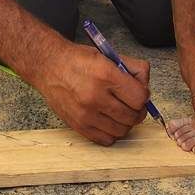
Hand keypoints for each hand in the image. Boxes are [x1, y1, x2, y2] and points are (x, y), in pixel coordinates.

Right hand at [32, 42, 149, 144]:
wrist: (48, 66)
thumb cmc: (78, 60)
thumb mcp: (108, 55)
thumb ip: (133, 68)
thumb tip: (146, 87)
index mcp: (105, 75)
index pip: (140, 97)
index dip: (143, 96)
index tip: (139, 93)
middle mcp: (95, 96)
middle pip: (133, 116)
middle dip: (137, 110)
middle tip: (131, 103)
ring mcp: (86, 114)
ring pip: (122, 130)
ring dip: (125, 122)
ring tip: (119, 111)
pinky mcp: (78, 126)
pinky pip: (106, 139)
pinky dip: (111, 132)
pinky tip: (108, 120)